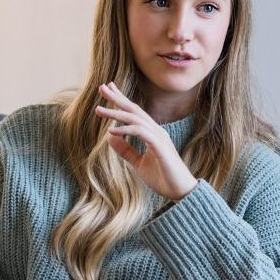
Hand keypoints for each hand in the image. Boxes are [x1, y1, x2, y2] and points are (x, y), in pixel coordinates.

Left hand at [95, 82, 198, 201]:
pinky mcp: (160, 147)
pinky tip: (111, 130)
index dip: (122, 100)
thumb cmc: (163, 178)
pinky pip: (141, 132)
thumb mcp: (139, 164)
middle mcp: (156, 131)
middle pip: (135, 109)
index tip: (108, 90)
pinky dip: (125, 129)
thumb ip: (126, 150)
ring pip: (135, 118)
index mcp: (152, 133)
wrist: (180, 192)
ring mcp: (159, 137)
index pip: (135, 113)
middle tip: (102, 86)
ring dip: (116, 113)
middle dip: (118, 98)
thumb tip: (110, 137)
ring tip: (99, 110)